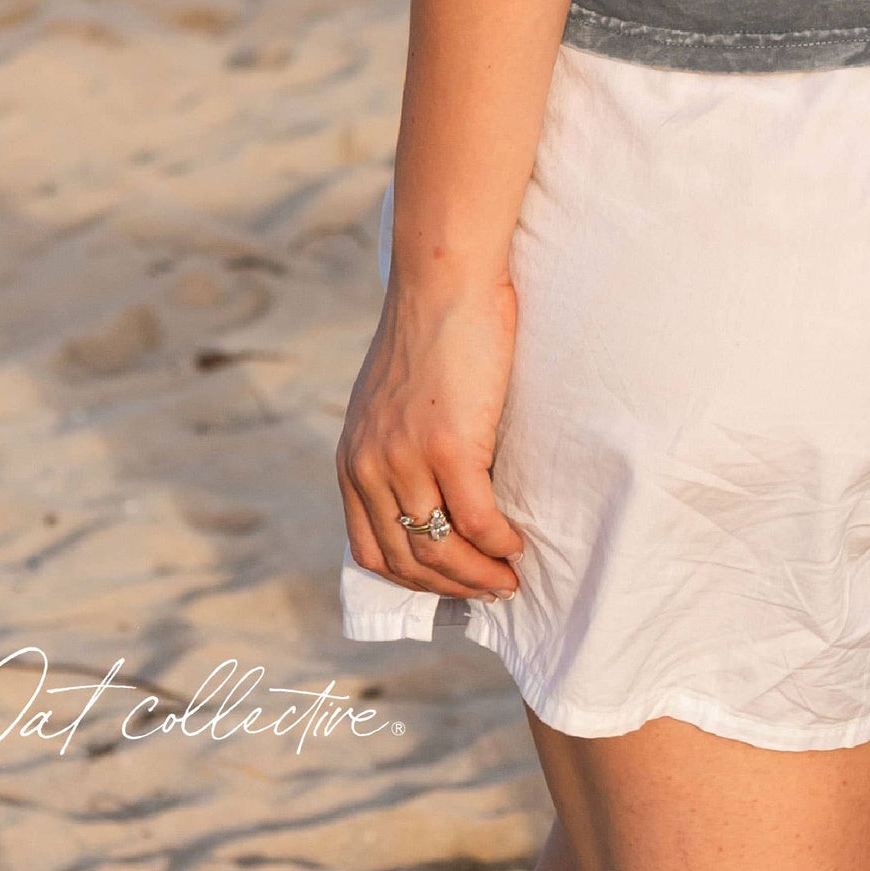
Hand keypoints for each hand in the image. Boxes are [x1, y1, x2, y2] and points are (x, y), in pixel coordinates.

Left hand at [337, 273, 523, 598]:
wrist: (443, 280)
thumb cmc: (429, 330)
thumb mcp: (387, 401)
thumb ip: (393, 448)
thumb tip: (427, 493)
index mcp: (352, 460)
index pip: (372, 551)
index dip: (414, 578)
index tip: (450, 581)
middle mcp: (370, 468)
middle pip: (408, 560)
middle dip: (452, 586)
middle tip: (492, 590)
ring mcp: (406, 459)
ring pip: (442, 549)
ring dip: (479, 575)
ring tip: (508, 576)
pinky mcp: (448, 445)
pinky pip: (477, 518)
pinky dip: (499, 542)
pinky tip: (517, 541)